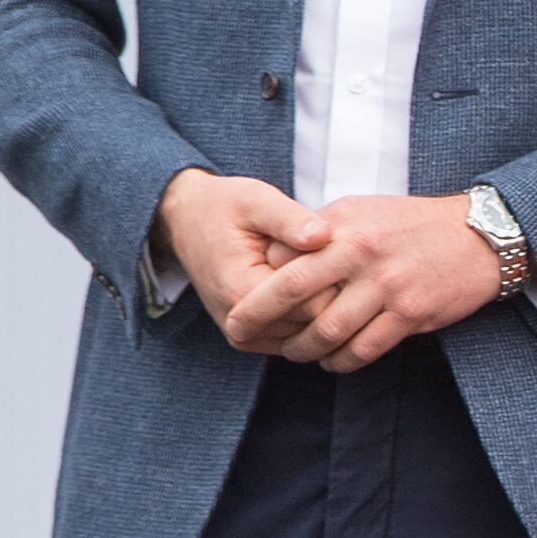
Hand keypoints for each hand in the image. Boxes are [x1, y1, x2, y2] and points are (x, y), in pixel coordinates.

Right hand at [153, 169, 329, 335]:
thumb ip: (290, 219)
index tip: (348, 251)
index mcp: (241, 292)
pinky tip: (316, 282)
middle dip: (335, 294)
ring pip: (308, 335)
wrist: (188, 220)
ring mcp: (245, 336)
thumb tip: (325, 235)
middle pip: (314, 325)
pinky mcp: (251, 336)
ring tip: (329, 268)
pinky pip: (296, 336)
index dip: (339, 280)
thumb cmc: (225, 206)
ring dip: (324, 306)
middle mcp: (240, 325)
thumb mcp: (257, 200)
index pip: (315, 306)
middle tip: (344, 259)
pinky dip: (310, 314)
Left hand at [221, 193, 501, 373]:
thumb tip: (274, 259)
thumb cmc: (413, 224)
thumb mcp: (363, 212)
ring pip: (326, 331)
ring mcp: (388, 284)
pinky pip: (363, 350)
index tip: (240, 302)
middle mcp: (362, 252)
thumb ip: (321, 233)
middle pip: (292, 293)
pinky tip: (335, 360)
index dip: (256, 284)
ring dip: (303, 349)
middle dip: (257, 318)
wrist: (482, 235)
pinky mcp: (411, 313)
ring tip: (297, 352)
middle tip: (237, 335)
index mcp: (345, 225)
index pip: (283, 257)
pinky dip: (341, 362)